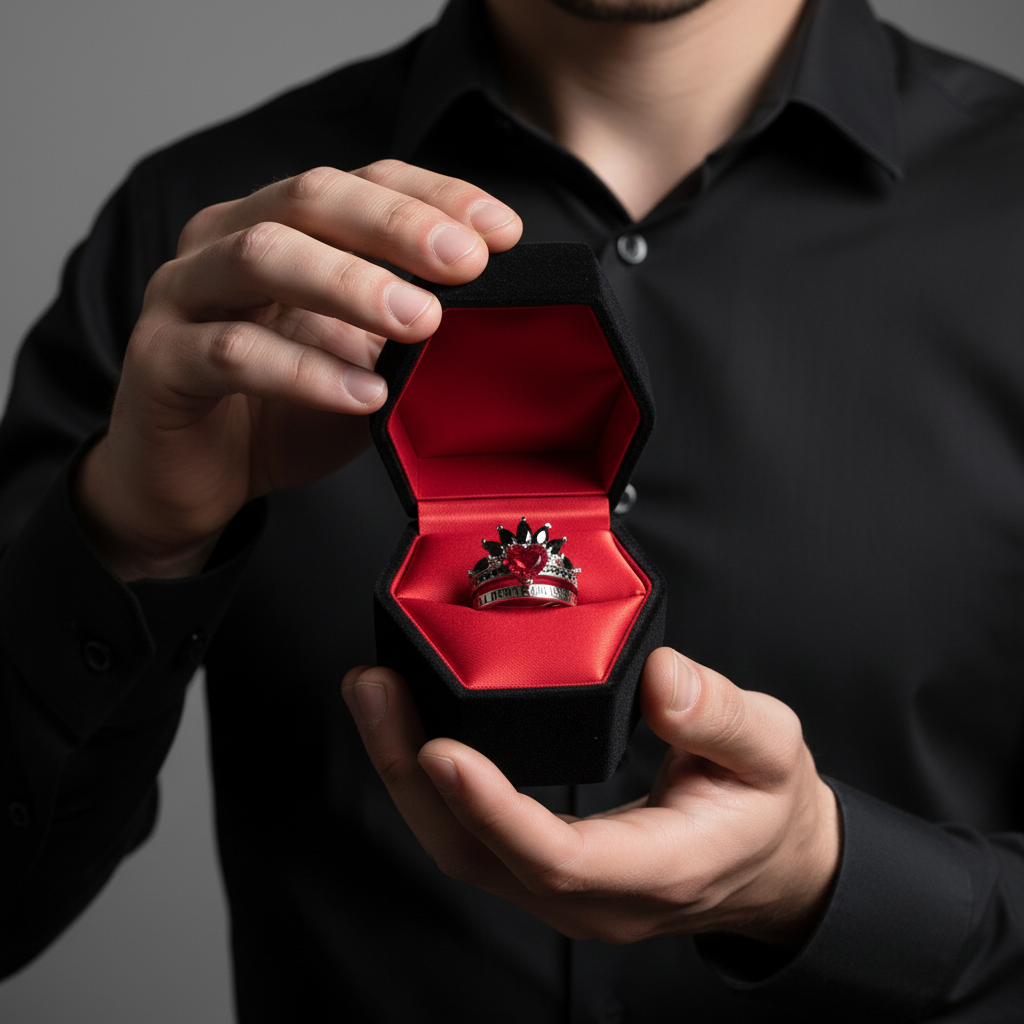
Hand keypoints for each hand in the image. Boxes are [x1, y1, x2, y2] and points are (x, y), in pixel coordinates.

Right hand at [76, 161, 520, 578]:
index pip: (360, 181)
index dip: (433, 196)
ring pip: (261, 256)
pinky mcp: (158, 361)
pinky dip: (305, 372)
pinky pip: (231, 352)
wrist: (197, 478)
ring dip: (350, 284)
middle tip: (464, 263)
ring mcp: (181, 295)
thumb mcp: (360, 361)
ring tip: (422, 323)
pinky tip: (364, 396)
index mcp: (276, 225)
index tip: (502, 233)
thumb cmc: (282, 411)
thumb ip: (403, 328)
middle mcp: (223, 241)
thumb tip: (491, 312)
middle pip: (308, 197)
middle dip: (395, 226)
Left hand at [342, 647, 839, 946]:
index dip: (491, 807)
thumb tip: (660, 676)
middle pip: (476, 856)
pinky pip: (469, 838)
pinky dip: (428, 784)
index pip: (556, 856)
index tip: (441, 748)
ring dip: (405, 776)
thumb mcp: (770, 748)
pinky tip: (410, 728)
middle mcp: (592, 897)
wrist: (768, 861)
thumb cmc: (765, 805)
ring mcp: (560, 892)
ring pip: (459, 851)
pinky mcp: (542, 871)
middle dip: (410, 777)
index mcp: (656, 870)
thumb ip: (720, 715)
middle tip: (375, 693)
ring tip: (374, 698)